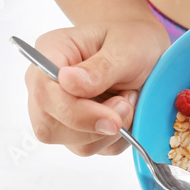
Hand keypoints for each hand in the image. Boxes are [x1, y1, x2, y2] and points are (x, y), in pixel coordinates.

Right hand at [26, 20, 167, 155]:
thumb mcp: (125, 47)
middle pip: (50, 127)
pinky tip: (125, 114)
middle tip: (127, 103)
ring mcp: (59, 112)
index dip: (76, 112)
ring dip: (110, 132)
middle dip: (95, 125)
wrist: (144, 50)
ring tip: (127, 101)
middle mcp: (46, 86)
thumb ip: (100, 68)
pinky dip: (116, 139)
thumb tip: (68, 82)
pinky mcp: (77, 132)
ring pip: (75, 144)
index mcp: (50, 54)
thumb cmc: (132, 41)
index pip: (45, 94)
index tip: (113, 119)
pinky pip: (95, 149)